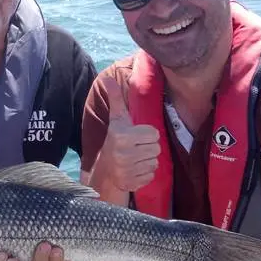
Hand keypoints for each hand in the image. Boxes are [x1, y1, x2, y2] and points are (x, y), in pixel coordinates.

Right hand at [95, 76, 160, 191]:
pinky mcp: (133, 182)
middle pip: (156, 148)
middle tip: (136, 148)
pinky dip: (146, 173)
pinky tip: (135, 170)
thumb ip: (116, 99)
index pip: (154, 134)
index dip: (147, 135)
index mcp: (122, 136)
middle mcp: (124, 153)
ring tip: (136, 158)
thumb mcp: (116, 120)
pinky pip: (152, 174)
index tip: (136, 137)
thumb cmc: (115, 140)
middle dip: (148, 148)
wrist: (104, 171)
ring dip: (148, 160)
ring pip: (155, 162)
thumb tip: (108, 78)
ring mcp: (129, 170)